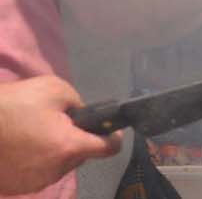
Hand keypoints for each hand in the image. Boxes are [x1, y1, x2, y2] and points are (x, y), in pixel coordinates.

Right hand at [0, 76, 121, 194]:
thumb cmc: (12, 106)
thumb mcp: (54, 89)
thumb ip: (78, 103)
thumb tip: (82, 115)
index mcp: (70, 147)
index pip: (109, 149)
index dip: (113, 137)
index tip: (109, 129)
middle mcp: (56, 171)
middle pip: (80, 156)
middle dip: (75, 140)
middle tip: (56, 124)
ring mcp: (35, 183)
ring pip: (59, 165)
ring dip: (54, 152)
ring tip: (33, 135)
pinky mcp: (17, 188)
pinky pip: (37, 173)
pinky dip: (35, 162)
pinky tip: (21, 147)